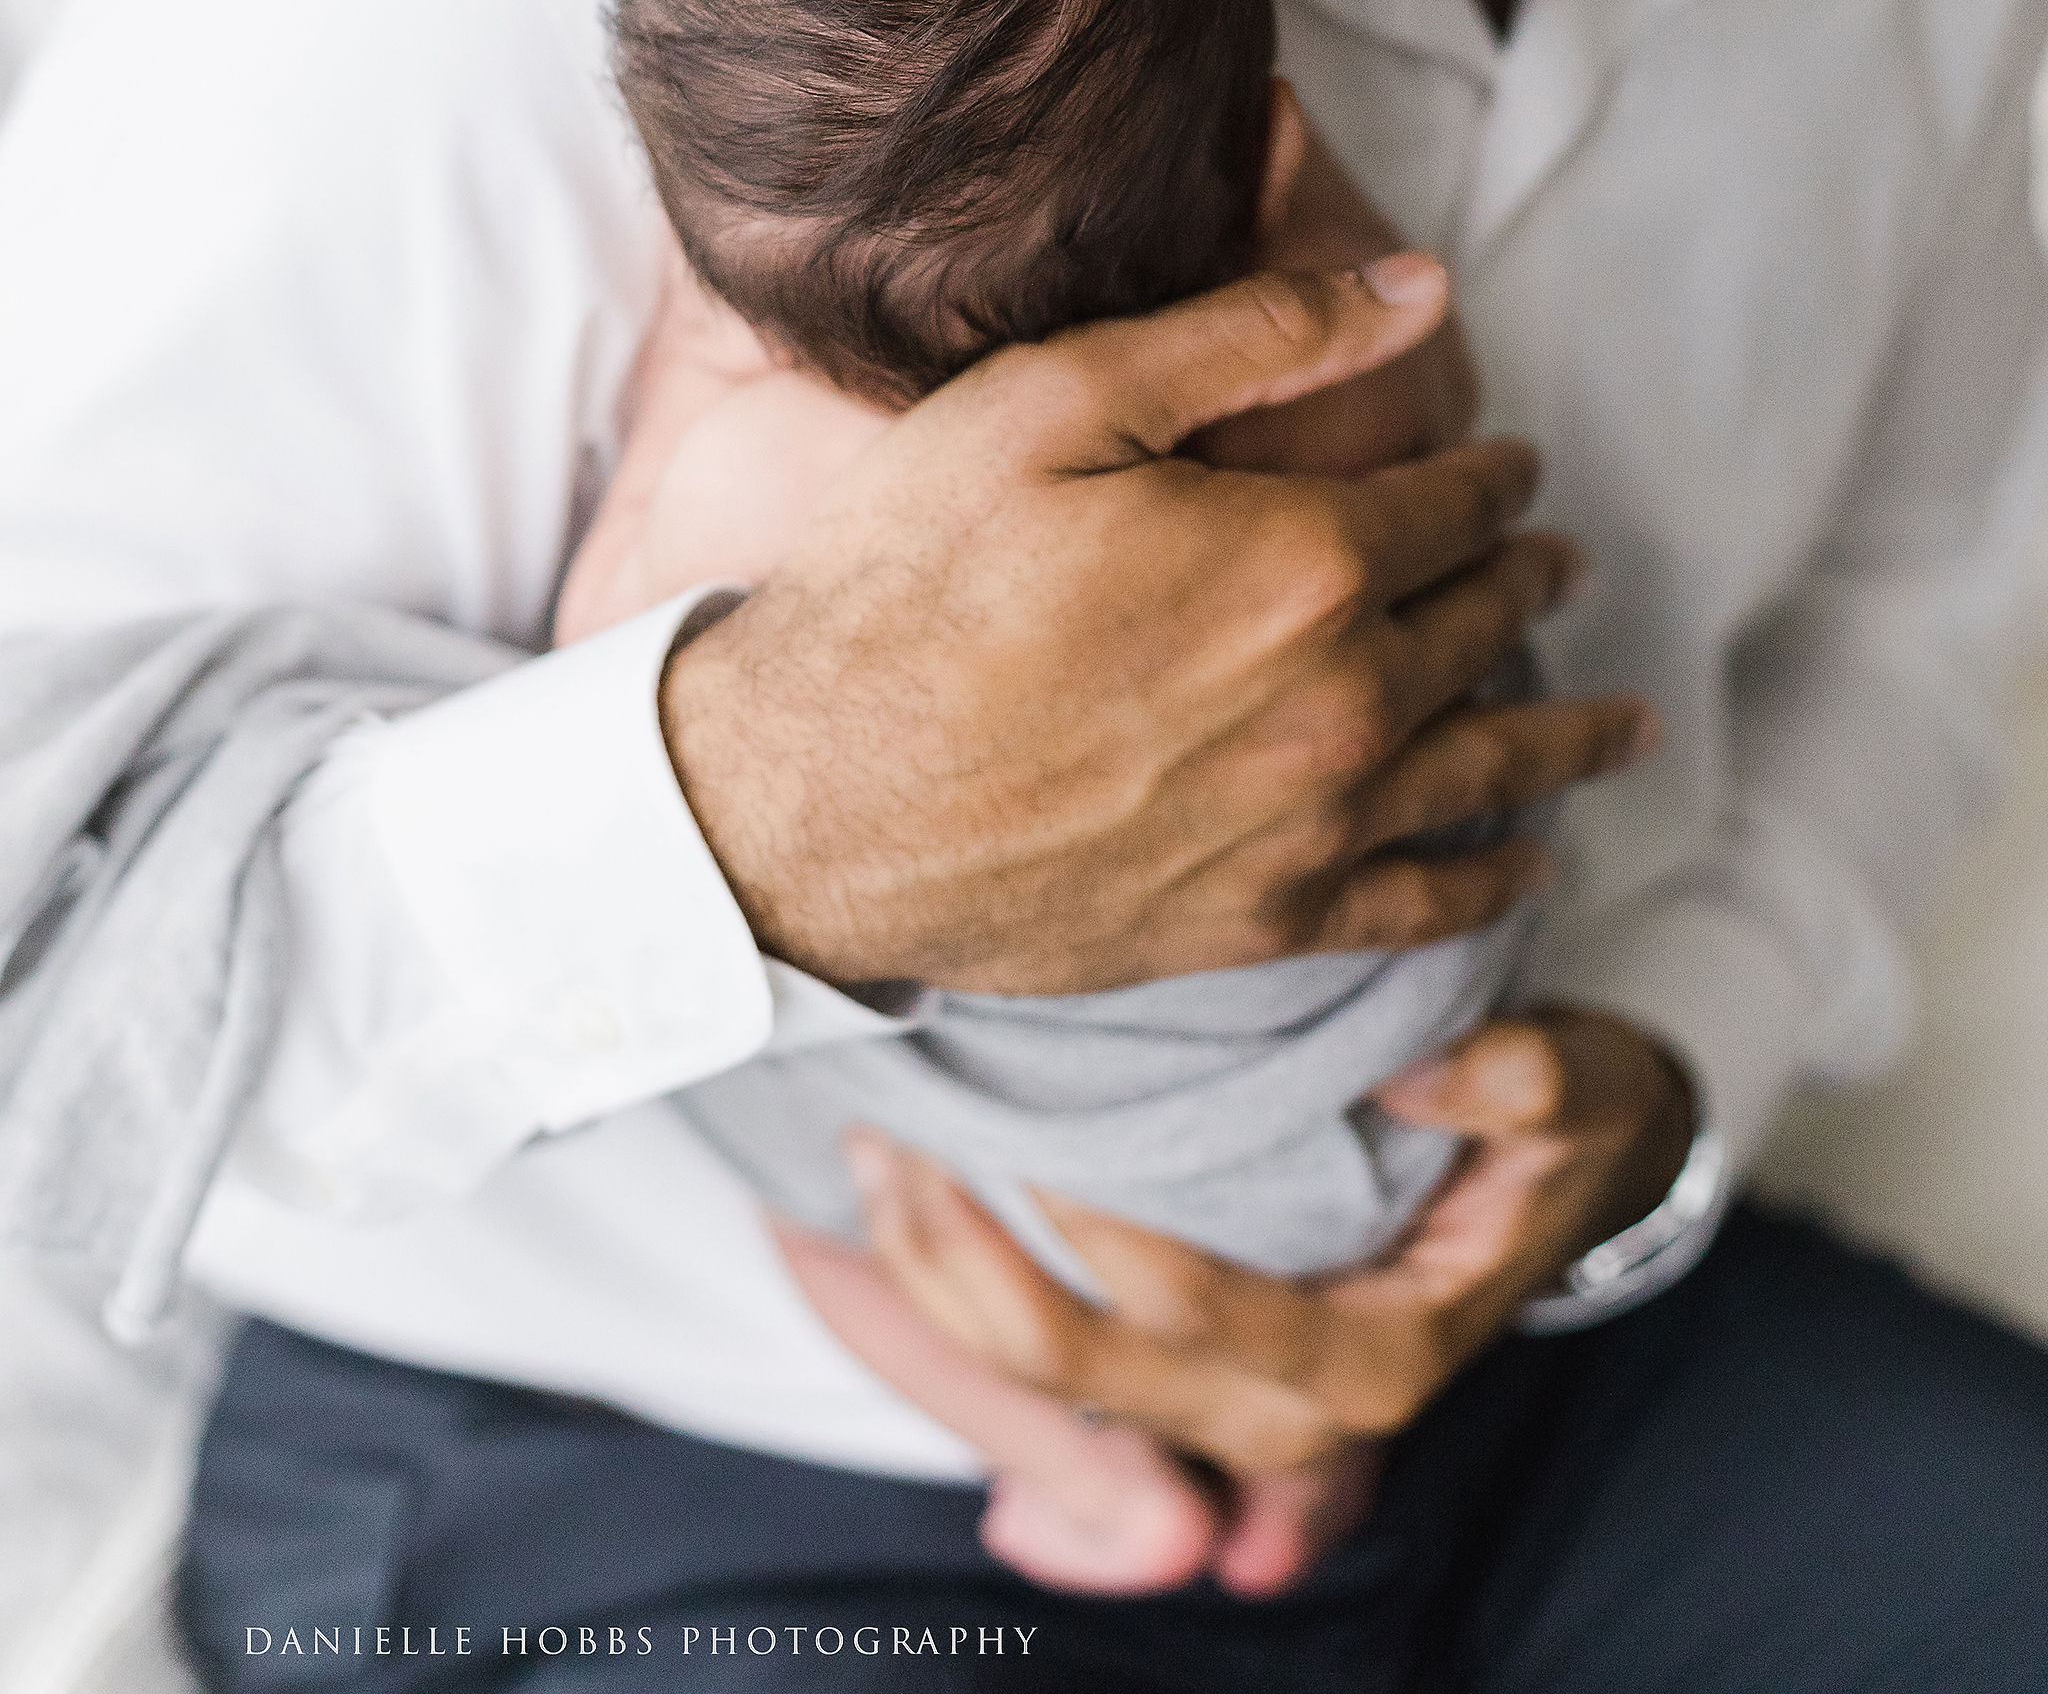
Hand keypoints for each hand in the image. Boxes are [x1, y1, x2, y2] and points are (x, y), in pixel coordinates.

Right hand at [660, 261, 1648, 994]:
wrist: (806, 802)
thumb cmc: (909, 580)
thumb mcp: (1055, 403)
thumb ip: (1253, 335)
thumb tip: (1421, 290)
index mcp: (1303, 559)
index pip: (1451, 501)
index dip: (1494, 474)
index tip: (1512, 464)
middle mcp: (1338, 699)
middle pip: (1481, 625)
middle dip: (1529, 579)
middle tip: (1558, 559)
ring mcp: (1308, 824)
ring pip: (1491, 767)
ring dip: (1569, 735)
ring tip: (1629, 722)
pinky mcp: (1259, 922)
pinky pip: (1424, 905)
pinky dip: (1495, 882)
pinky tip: (1531, 865)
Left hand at [842, 1009, 1696, 1465]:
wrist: (1562, 1171)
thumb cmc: (1559, 1121)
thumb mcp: (1583, 1085)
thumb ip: (1527, 1082)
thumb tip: (1430, 1070)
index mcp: (1375, 1358)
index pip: (1203, 1315)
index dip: (1107, 1234)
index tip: (1033, 1135)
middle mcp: (1288, 1412)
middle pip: (1085, 1371)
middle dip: (970, 1267)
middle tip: (894, 1137)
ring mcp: (1222, 1403)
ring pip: (1039, 1382)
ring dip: (939, 1280)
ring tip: (872, 1151)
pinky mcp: (1180, 1363)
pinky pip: (1041, 1363)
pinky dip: (958, 1292)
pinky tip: (895, 1193)